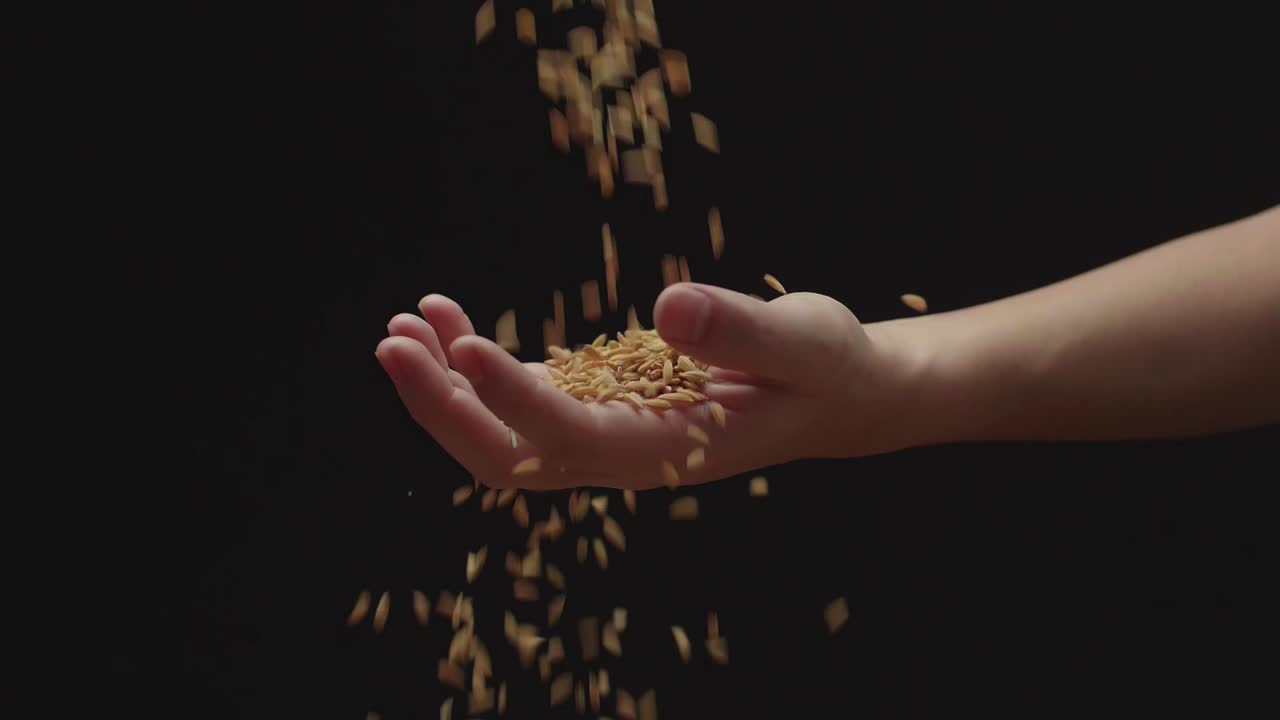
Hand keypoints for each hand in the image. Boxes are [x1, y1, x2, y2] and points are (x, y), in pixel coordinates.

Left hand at [375, 284, 894, 489]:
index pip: (572, 437)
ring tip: (403, 324)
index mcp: (667, 449)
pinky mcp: (595, 406)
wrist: (833, 395)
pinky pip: (519, 401)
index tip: (464, 346)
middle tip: (394, 342)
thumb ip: (741, 329)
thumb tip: (669, 306)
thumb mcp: (802, 342)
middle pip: (510, 458)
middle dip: (445, 408)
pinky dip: (476, 364)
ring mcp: (602, 434)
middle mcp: (622, 454)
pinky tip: (447, 317)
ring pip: (501, 435)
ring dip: (445, 388)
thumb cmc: (824, 369)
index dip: (512, 399)